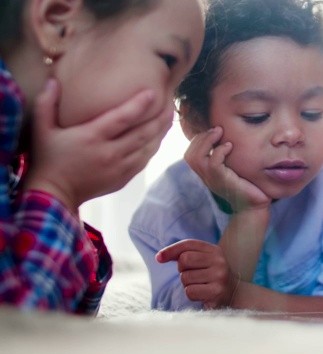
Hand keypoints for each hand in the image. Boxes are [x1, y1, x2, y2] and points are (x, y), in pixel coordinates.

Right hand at [24, 79, 171, 210]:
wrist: (54, 194)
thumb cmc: (48, 158)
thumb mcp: (42, 130)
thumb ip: (47, 103)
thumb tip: (54, 79)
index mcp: (92, 137)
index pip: (121, 118)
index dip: (139, 105)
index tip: (154, 92)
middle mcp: (110, 153)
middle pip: (143, 132)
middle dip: (160, 116)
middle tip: (171, 101)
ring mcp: (119, 167)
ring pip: (148, 147)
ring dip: (161, 131)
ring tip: (170, 115)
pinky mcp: (124, 178)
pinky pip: (145, 160)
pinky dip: (154, 147)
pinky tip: (160, 136)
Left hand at [156, 239, 238, 308]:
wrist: (234, 294)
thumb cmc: (211, 276)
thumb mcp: (203, 261)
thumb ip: (184, 255)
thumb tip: (159, 257)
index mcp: (214, 250)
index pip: (187, 245)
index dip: (171, 250)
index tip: (159, 258)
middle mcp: (218, 261)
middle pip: (184, 260)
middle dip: (181, 270)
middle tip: (191, 275)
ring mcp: (219, 276)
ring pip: (185, 278)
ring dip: (187, 284)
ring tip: (199, 285)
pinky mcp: (216, 292)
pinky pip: (190, 291)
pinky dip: (191, 294)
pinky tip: (202, 294)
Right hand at [184, 126, 270, 211]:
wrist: (255, 206)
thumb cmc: (248, 186)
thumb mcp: (234, 168)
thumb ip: (227, 157)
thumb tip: (228, 137)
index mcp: (206, 173)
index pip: (190, 154)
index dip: (198, 140)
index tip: (213, 131)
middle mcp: (206, 177)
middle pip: (189, 155)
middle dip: (201, 137)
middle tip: (217, 128)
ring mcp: (212, 180)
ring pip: (196, 158)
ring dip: (207, 141)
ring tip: (220, 132)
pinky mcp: (222, 181)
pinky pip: (213, 164)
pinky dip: (219, 151)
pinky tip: (229, 146)